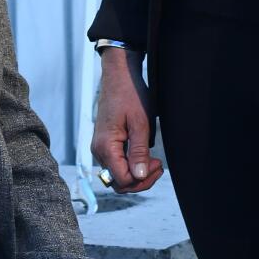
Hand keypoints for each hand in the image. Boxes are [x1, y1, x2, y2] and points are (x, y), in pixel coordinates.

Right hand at [91, 49, 162, 192]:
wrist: (119, 76)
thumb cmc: (129, 94)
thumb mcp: (140, 124)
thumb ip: (139, 152)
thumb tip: (139, 175)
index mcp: (106, 146)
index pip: (122, 180)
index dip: (142, 179)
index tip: (158, 165)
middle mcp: (99, 150)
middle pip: (119, 182)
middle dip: (141, 180)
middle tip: (159, 165)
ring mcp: (100, 148)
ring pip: (118, 175)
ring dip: (137, 174)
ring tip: (154, 161)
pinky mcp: (105, 144)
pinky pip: (117, 164)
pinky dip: (131, 165)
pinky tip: (144, 156)